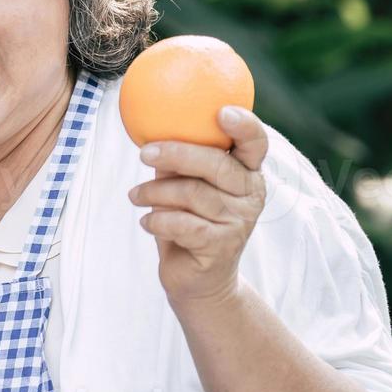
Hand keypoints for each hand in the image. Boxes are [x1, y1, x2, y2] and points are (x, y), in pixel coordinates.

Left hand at [127, 106, 268, 308]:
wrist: (199, 279)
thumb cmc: (189, 220)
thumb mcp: (184, 183)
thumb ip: (178, 156)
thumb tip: (149, 123)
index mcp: (247, 172)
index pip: (255, 143)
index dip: (244, 125)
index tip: (222, 112)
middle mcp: (251, 195)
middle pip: (216, 164)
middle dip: (175, 154)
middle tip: (144, 154)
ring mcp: (240, 222)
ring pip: (192, 194)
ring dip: (155, 193)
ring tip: (135, 196)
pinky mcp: (222, 246)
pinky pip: (183, 224)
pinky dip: (157, 221)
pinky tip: (146, 223)